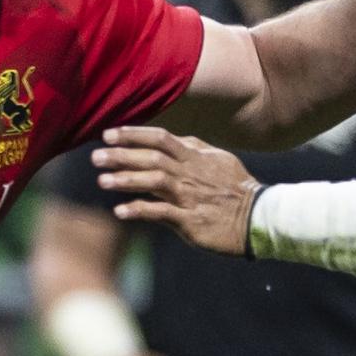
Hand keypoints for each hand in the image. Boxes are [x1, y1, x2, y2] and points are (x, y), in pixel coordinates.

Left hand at [94, 126, 259, 253]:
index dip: (133, 134)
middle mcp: (190, 174)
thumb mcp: (220, 161)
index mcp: (195, 157)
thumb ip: (195, 148)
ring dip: (126, 180)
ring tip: (101, 181)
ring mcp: (190, 197)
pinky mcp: (191, 221)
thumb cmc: (237, 190)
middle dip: (122, 156)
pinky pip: (161, 213)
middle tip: (96, 157)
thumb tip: (174, 138)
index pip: (161, 138)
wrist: (258, 219)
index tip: (108, 134)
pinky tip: (119, 211)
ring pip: (154, 181)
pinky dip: (139, 210)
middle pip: (152, 158)